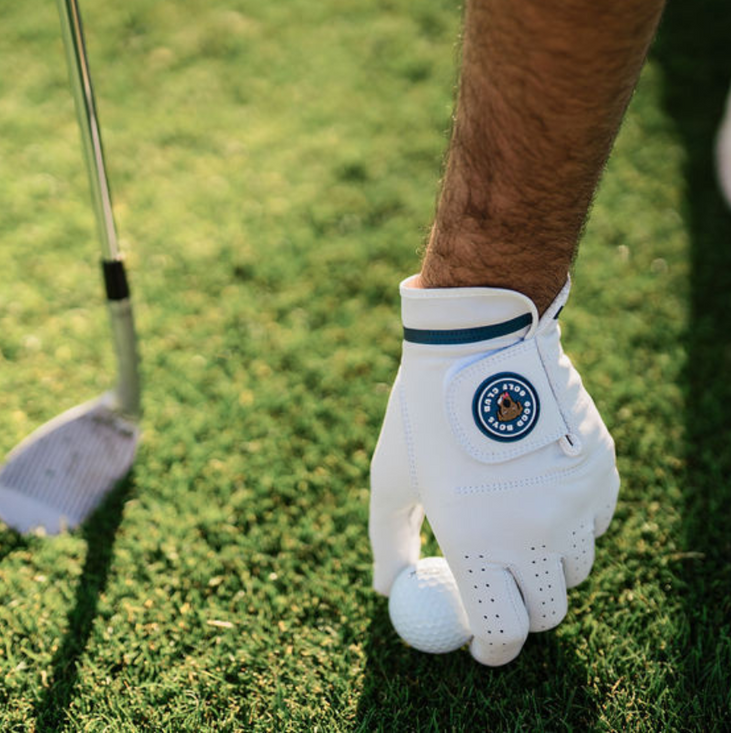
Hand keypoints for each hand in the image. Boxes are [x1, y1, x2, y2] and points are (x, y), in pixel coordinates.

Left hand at [370, 277, 618, 665]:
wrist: (479, 340)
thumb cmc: (422, 410)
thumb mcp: (391, 475)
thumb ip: (389, 541)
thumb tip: (386, 589)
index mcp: (476, 541)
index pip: (502, 633)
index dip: (492, 649)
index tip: (482, 643)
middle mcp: (534, 534)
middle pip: (547, 612)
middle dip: (522, 610)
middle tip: (500, 585)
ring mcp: (575, 503)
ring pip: (576, 569)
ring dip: (548, 564)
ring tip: (515, 525)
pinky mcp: (601, 472)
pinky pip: (595, 523)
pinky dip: (573, 522)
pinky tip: (541, 489)